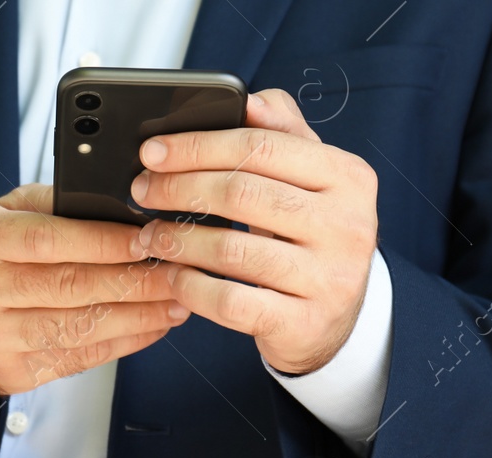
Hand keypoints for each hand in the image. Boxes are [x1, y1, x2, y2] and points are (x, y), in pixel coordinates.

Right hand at [0, 184, 190, 396]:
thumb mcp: (1, 215)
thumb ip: (52, 206)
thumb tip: (120, 209)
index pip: (47, 239)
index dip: (102, 241)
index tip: (147, 240)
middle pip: (69, 286)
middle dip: (133, 280)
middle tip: (176, 272)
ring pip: (79, 327)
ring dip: (137, 315)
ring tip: (175, 302)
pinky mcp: (13, 372)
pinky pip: (79, 358)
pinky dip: (123, 342)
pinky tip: (151, 327)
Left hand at [131, 89, 378, 374]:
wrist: (336, 320)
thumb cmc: (311, 238)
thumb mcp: (311, 181)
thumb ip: (281, 134)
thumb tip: (248, 99)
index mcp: (348, 176)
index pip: (262, 145)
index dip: (198, 145)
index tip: (153, 151)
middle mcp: (348, 225)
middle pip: (243, 193)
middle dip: (179, 188)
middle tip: (143, 191)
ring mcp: (330, 278)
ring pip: (232, 249)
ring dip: (178, 239)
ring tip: (151, 235)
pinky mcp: (304, 324)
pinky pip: (230, 301)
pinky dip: (191, 287)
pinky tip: (175, 277)